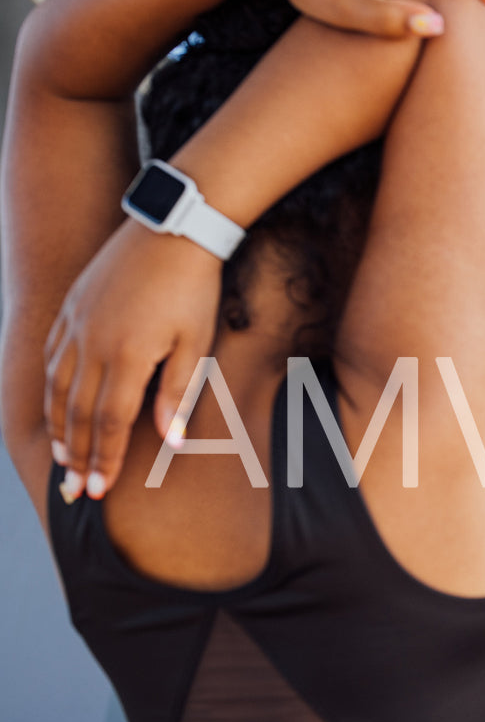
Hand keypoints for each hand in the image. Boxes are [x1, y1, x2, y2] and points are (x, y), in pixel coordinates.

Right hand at [44, 224, 220, 501]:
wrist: (172, 230)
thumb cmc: (194, 289)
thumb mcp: (196, 343)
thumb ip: (179, 394)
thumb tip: (171, 442)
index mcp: (127, 356)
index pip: (109, 422)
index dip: (104, 459)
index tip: (100, 490)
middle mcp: (92, 343)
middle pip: (78, 413)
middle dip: (76, 456)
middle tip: (74, 491)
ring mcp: (76, 324)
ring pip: (58, 388)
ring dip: (58, 428)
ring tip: (61, 459)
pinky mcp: (72, 307)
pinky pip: (52, 356)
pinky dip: (50, 388)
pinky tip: (55, 406)